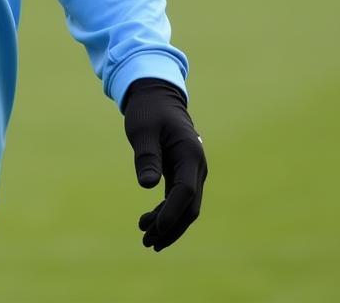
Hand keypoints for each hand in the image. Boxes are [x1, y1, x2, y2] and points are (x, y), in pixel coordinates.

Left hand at [122, 78, 206, 250]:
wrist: (156, 96)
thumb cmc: (148, 110)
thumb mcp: (142, 129)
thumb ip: (146, 156)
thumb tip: (148, 186)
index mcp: (190, 154)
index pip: (185, 192)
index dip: (172, 213)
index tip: (154, 229)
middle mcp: (196, 166)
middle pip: (190, 207)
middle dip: (171, 227)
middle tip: (148, 243)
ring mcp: (192, 171)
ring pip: (186, 207)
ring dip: (168, 224)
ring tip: (145, 238)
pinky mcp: (182, 173)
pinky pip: (179, 199)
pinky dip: (166, 213)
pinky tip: (149, 222)